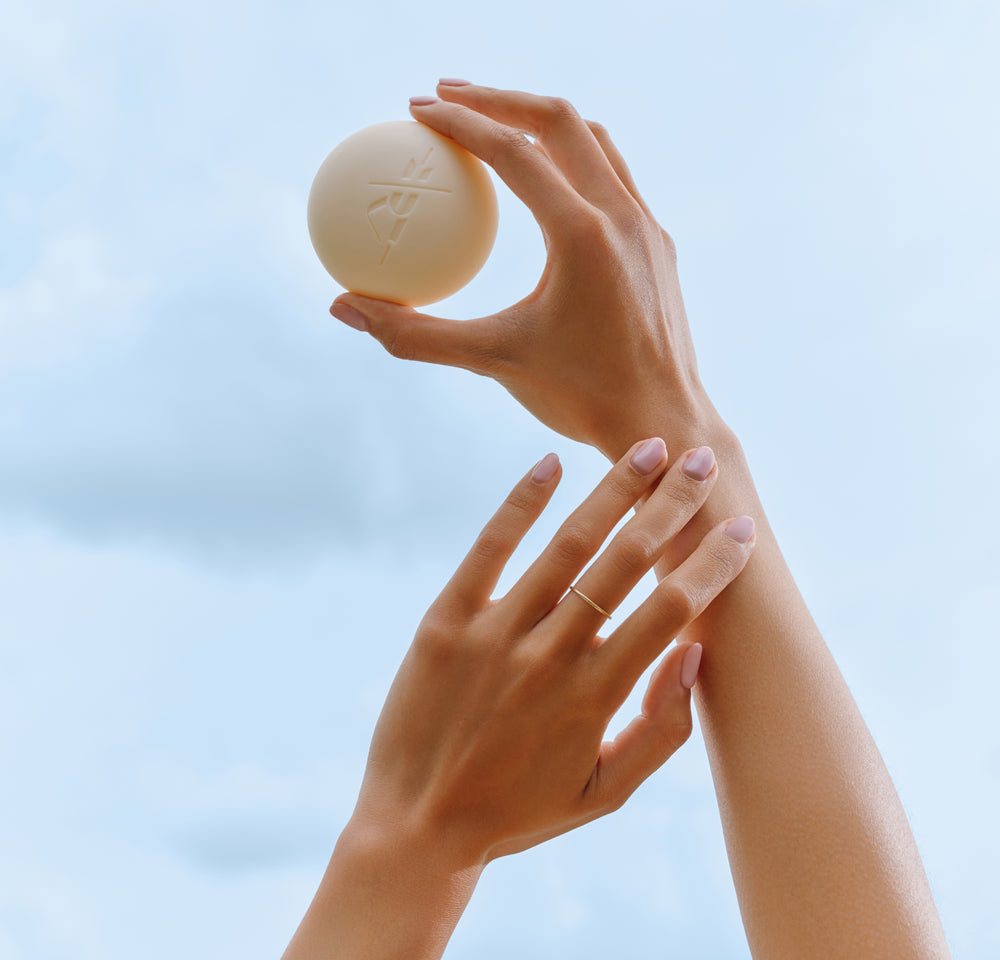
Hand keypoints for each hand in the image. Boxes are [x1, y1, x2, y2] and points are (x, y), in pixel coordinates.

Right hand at [331, 82, 721, 460]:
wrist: (664, 423)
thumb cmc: (581, 398)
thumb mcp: (492, 361)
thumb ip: (414, 335)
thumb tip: (344, 308)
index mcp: (583, 234)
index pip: (513, 151)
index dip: (459, 121)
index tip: (416, 110)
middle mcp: (622, 216)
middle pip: (560, 120)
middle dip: (500, 97)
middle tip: (448, 94)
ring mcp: (647, 227)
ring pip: (595, 141)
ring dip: (542, 121)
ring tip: (495, 123)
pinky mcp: (659, 245)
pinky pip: (614, 178)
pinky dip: (574, 159)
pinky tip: (544, 183)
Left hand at [346, 440, 754, 868]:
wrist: (416, 826)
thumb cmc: (520, 811)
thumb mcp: (605, 793)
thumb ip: (662, 730)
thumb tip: (698, 653)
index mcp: (595, 697)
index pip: (670, 612)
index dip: (710, 566)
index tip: (741, 529)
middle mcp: (549, 657)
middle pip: (625, 564)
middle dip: (671, 507)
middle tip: (703, 461)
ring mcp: (494, 634)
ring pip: (566, 547)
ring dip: (612, 492)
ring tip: (648, 449)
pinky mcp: (445, 621)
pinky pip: (488, 549)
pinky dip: (520, 504)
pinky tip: (550, 464)